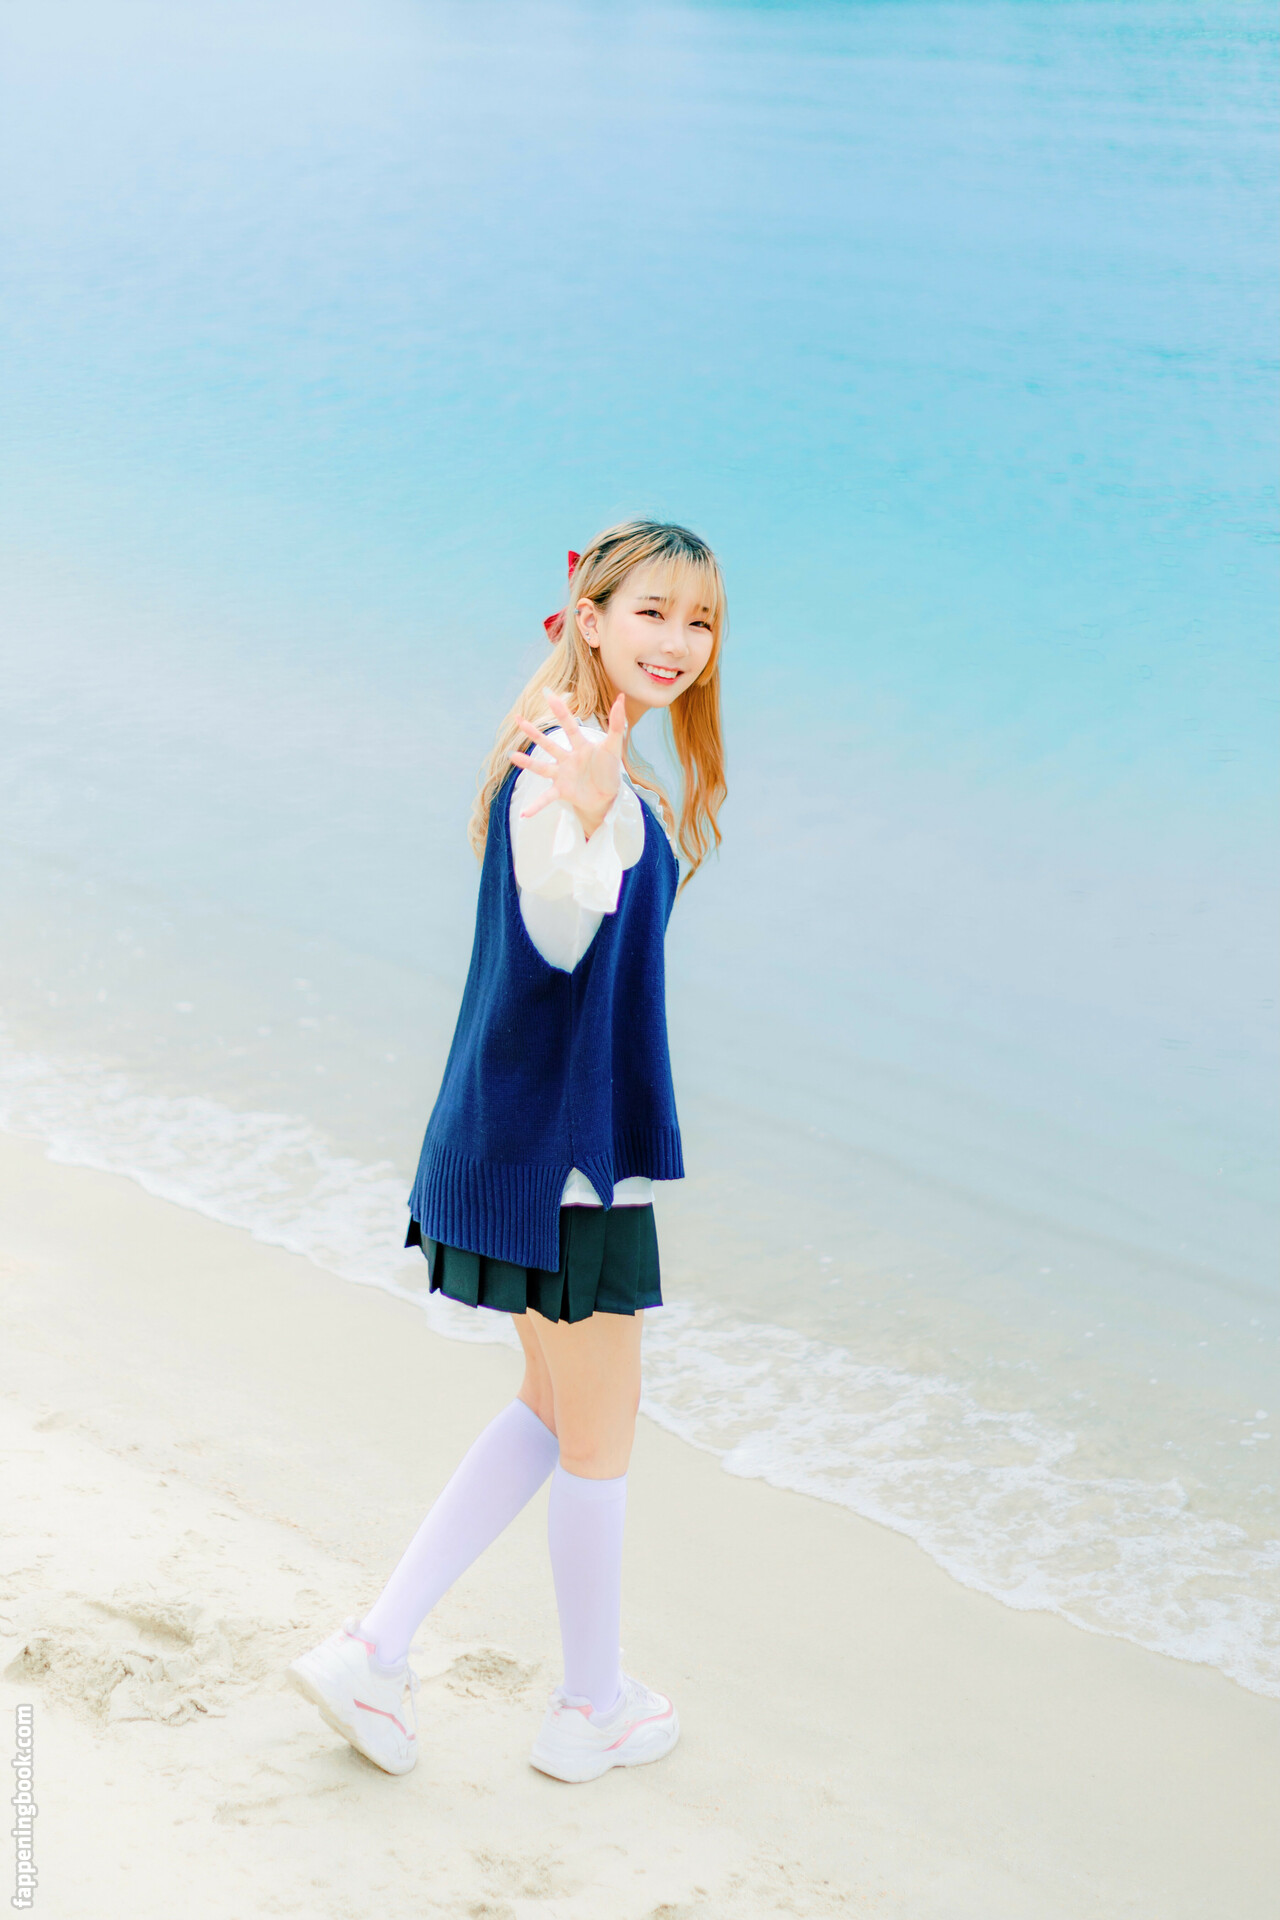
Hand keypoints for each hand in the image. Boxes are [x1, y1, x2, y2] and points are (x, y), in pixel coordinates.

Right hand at [510, 690, 627, 838]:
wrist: (607, 796)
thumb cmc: (609, 770)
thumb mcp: (614, 747)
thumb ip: (617, 724)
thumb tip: (621, 698)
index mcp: (580, 747)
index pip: (569, 726)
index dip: (560, 712)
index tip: (549, 695)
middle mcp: (567, 759)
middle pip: (548, 744)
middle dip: (534, 733)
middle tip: (518, 720)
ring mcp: (562, 775)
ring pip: (542, 767)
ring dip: (528, 763)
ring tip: (512, 757)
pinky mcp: (562, 791)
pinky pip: (546, 798)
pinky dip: (536, 806)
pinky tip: (524, 813)